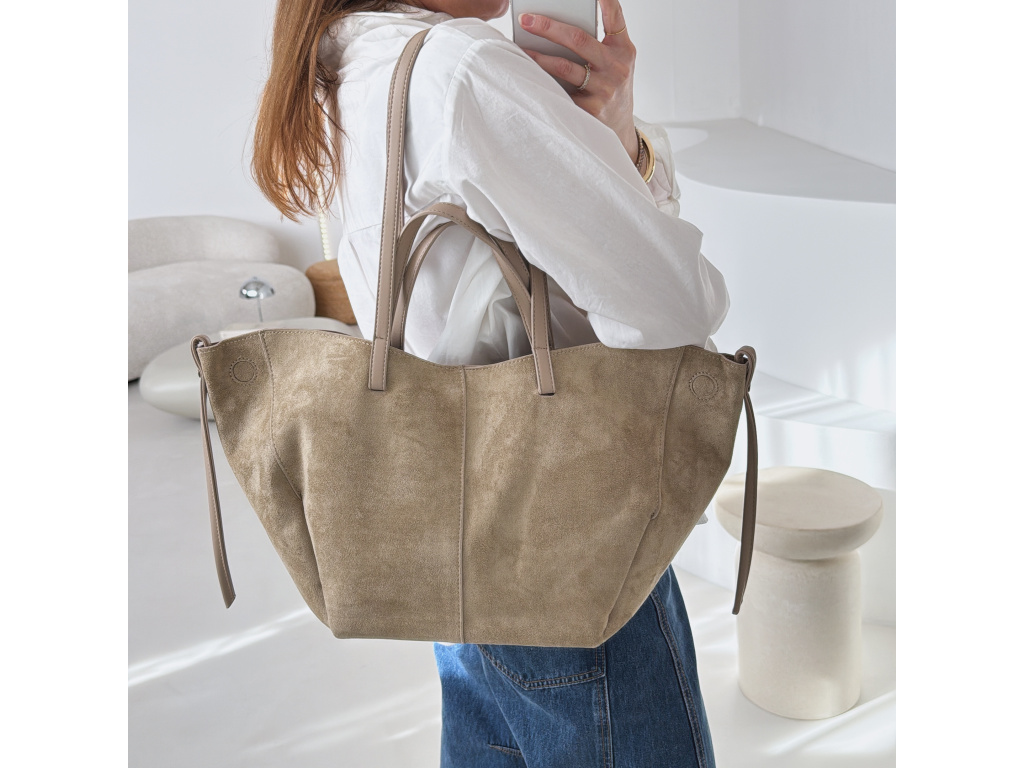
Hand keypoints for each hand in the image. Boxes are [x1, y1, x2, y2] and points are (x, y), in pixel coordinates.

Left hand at [519, 0, 639, 163]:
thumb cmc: (610, 86)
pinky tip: (528, 79)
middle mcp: (616, 67)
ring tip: (520, 50)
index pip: (615, 17)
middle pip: (578, 40)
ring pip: (565, 68)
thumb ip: (598, 43)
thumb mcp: (615, 61)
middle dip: (549, 27)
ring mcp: (604, 89)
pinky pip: (561, 94)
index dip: (605, 0)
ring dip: (539, 58)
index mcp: (623, 49)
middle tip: (526, 20)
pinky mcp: (591, 110)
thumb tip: (556, 28)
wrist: (620, 128)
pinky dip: (542, 85)